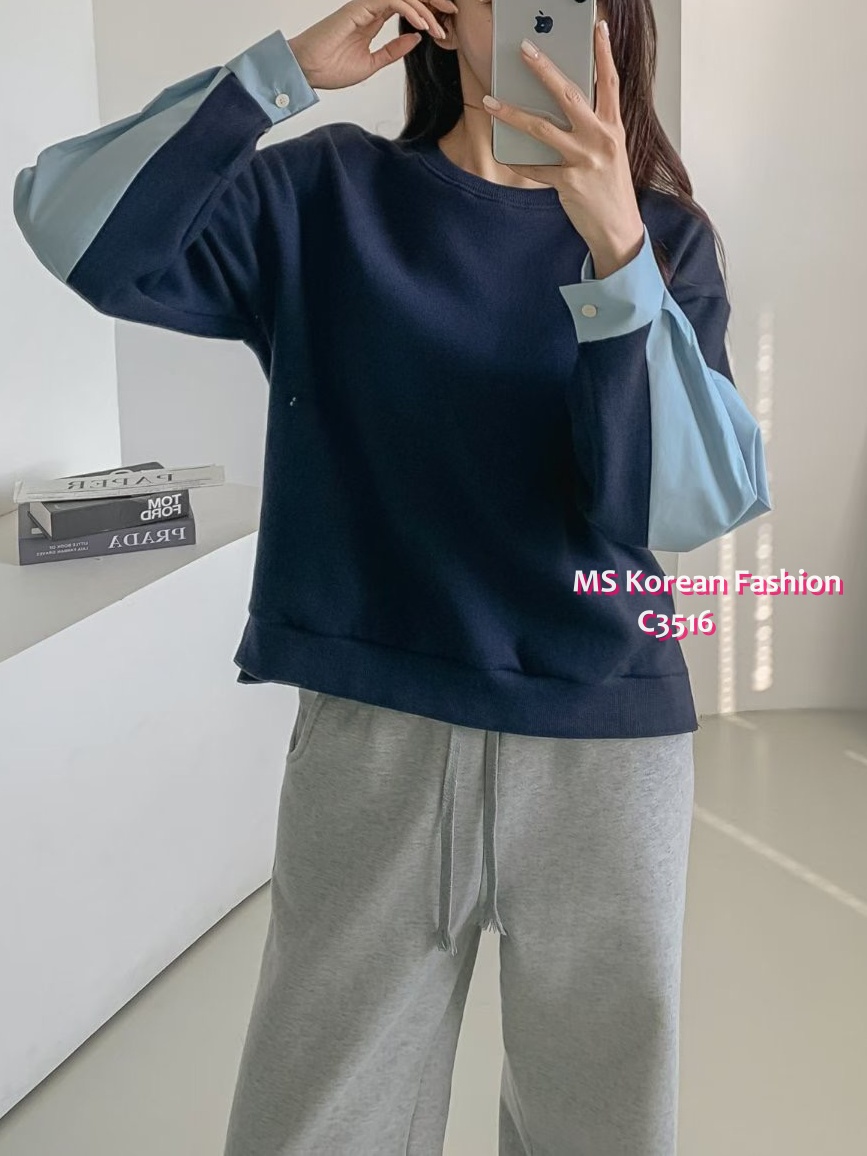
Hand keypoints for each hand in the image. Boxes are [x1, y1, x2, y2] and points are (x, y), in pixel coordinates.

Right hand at [289, 0, 457, 91]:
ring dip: (425, 8)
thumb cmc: (330, 68)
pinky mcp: (359, 8)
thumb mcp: (372, 64)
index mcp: (372, 19)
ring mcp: (364, 6)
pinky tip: (422, 24)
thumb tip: (416, 39)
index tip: (444, 28)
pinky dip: (410, 10)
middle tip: (452, 14)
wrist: (307, 71)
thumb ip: (393, 50)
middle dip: (432, 2)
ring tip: (440, 24)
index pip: (405, 7)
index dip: (426, 13)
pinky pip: (391, 1)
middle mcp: (370, 8)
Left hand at [482, 21, 644, 278]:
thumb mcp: (609, 152)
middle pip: (569, 94)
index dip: (603, 53)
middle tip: (524, 49)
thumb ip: (591, 129)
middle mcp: (601, 138)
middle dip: (544, 69)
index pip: (610, 82)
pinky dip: (517, 162)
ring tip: (491, 101)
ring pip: (542, 128)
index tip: (596, 27)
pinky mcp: (569, 182)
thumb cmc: (611, 189)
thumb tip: (560, 110)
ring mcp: (584, 160)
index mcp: (613, 127)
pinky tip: (503, 155)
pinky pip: (535, 168)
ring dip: (512, 113)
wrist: (619, 230)